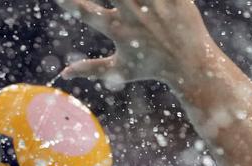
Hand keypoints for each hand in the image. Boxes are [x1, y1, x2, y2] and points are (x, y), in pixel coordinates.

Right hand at [58, 0, 215, 88]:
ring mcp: (155, 3)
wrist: (188, 64)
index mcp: (117, 30)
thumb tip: (63, 74)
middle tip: (112, 2)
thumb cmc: (150, 67)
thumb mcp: (118, 71)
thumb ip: (90, 69)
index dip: (70, 3)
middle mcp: (133, 14)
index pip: (86, 12)